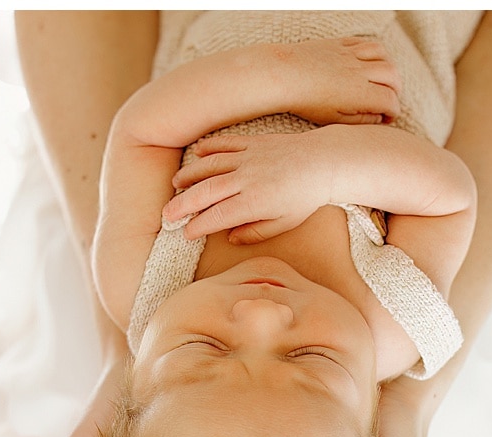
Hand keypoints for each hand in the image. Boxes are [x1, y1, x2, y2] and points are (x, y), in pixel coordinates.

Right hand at [164, 130, 332, 242]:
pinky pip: (225, 144)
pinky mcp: (253, 143)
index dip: (198, 226)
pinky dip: (208, 148)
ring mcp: (248, 158)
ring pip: (210, 166)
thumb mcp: (284, 223)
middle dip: (183, 204)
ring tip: (175, 185)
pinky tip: (196, 154)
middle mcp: (247, 179)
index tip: (187, 234)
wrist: (324, 163)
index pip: (218, 216)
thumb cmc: (305, 198)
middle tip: (167, 215)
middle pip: (206, 192)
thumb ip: (256, 232)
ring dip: (189, 175)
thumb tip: (231, 238)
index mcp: (255, 202)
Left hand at [278, 36, 401, 125]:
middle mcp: (359, 70)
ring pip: (383, 54)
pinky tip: (368, 63)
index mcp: (359, 93)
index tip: (387, 118)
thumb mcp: (334, 120)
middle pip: (393, 75)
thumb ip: (361, 119)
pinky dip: (373, 52)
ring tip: (382, 80)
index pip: (390, 100)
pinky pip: (365, 42)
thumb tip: (379, 116)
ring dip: (388, 67)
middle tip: (388, 100)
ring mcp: (350, 54)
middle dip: (396, 89)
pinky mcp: (340, 43)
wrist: (284, 76)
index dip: (392, 112)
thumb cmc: (307, 102)